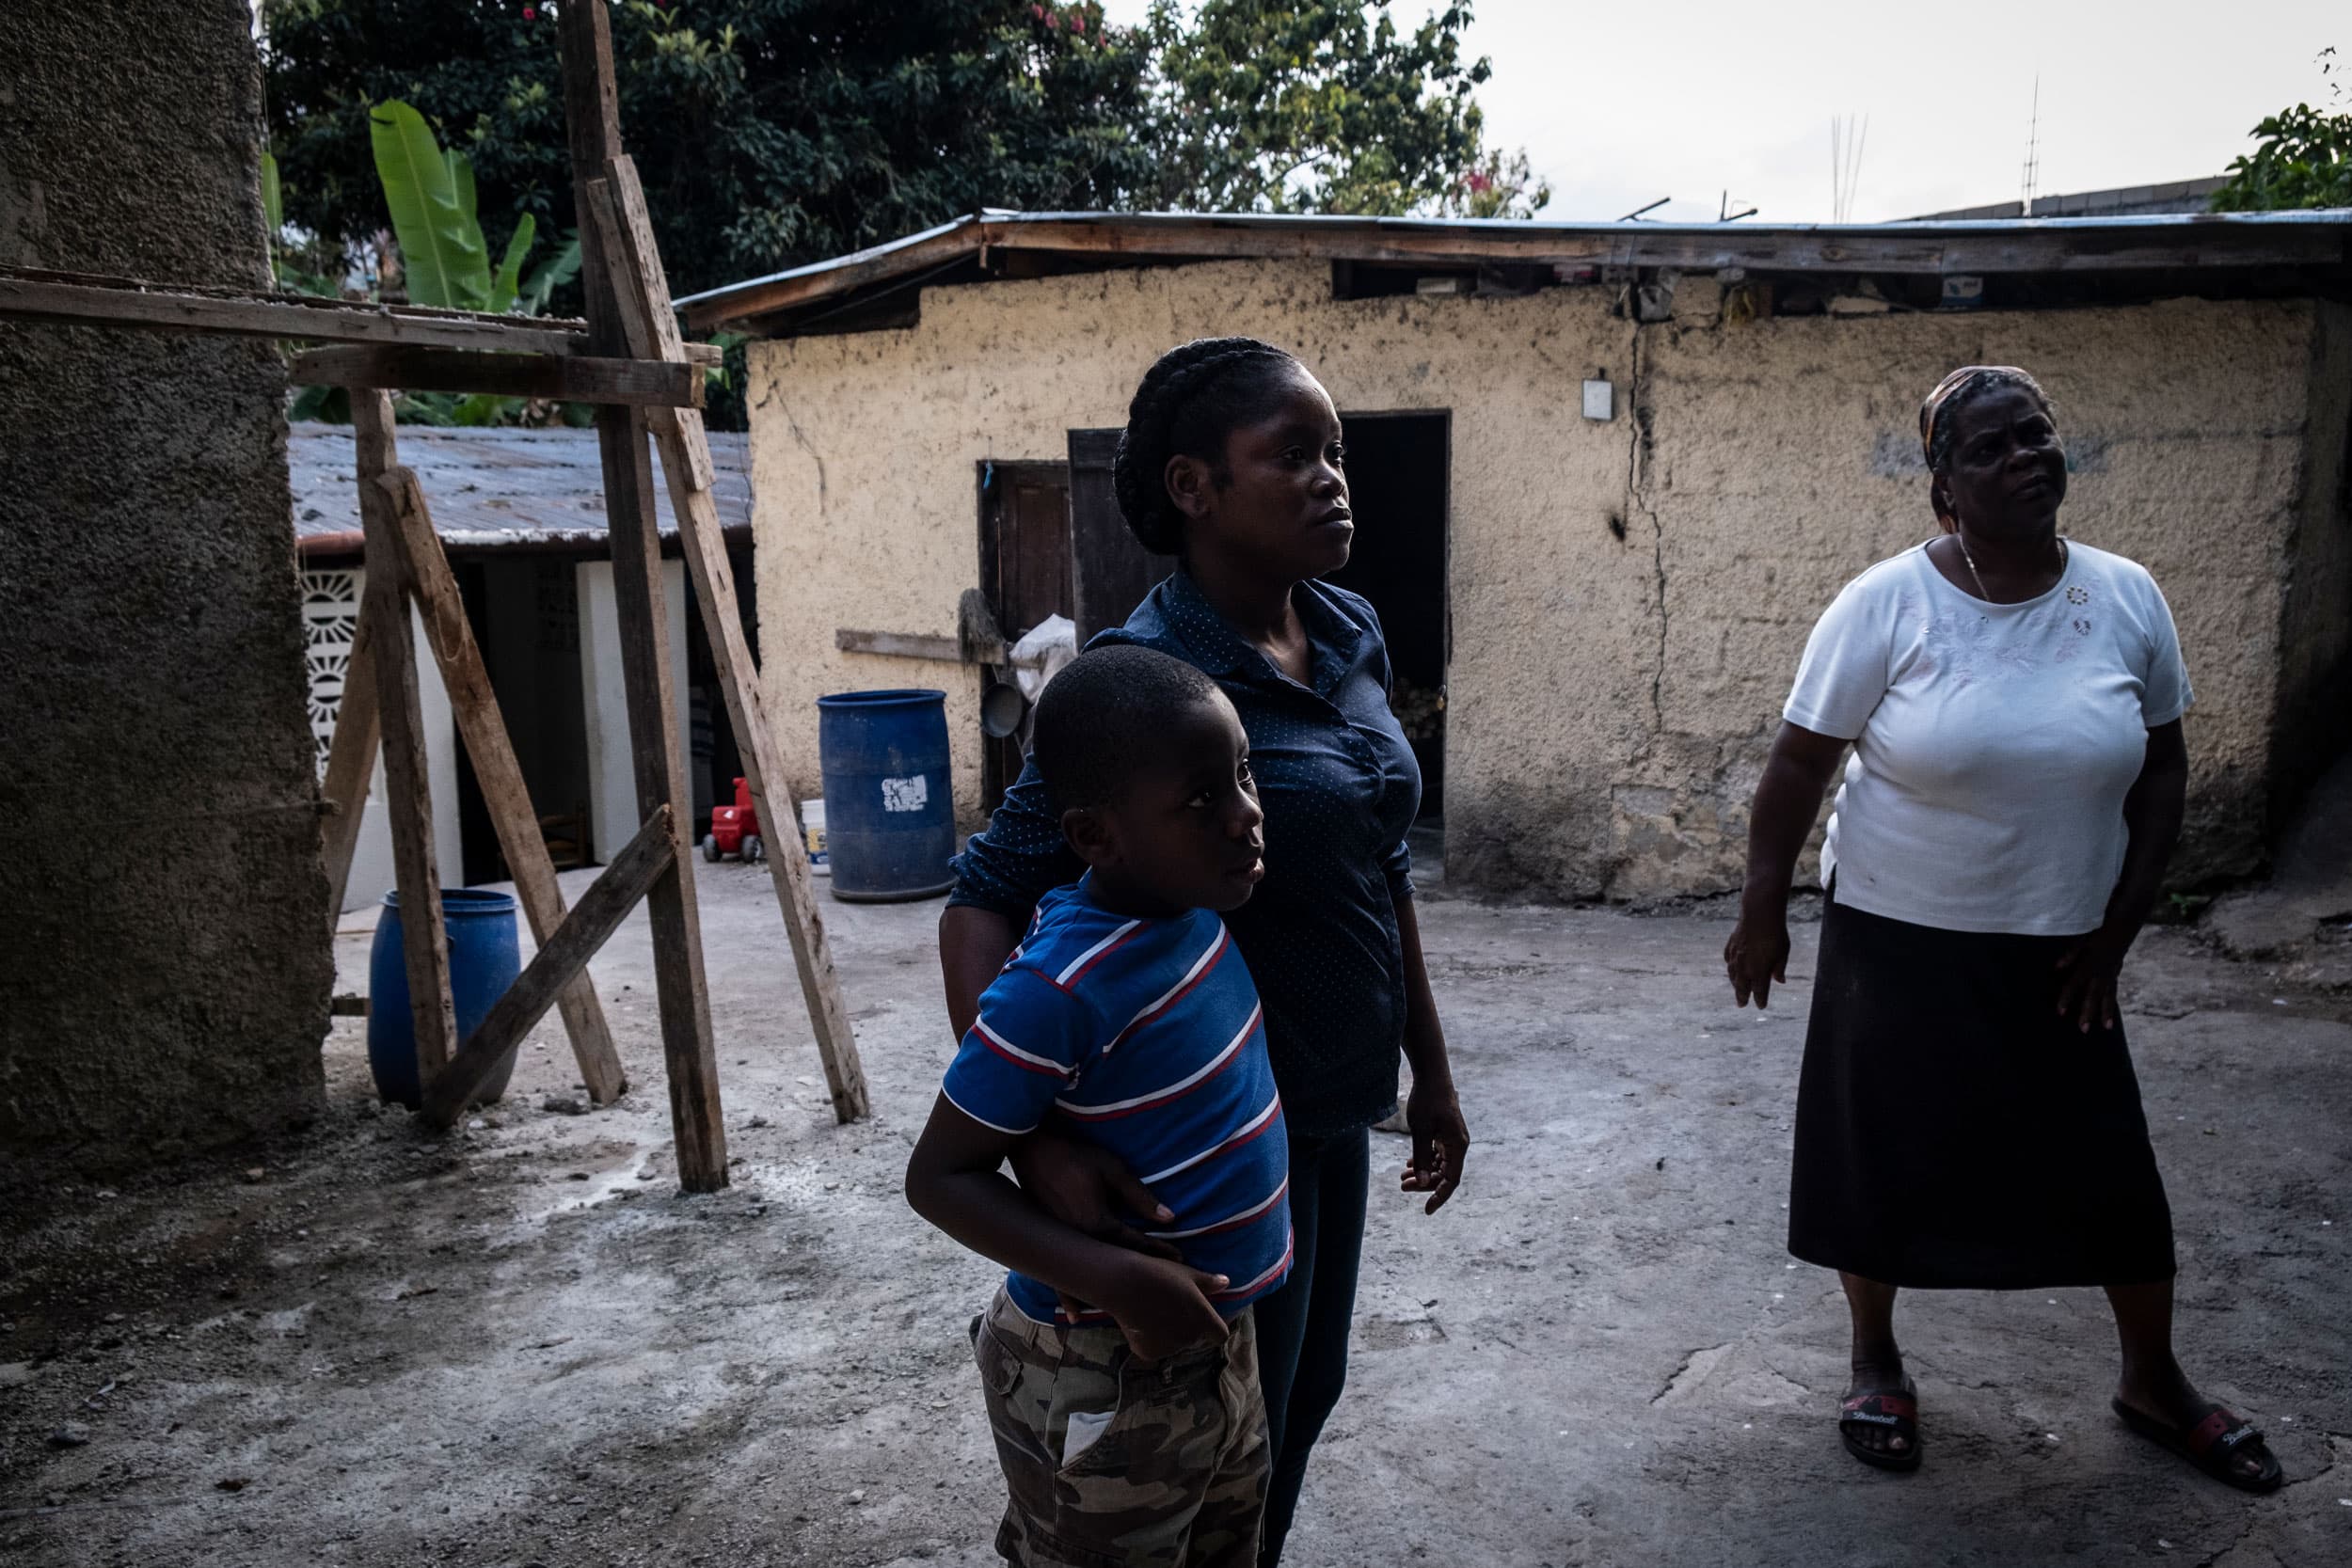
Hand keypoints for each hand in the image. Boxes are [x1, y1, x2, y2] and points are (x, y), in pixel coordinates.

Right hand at [1007, 1133, 1179, 1316]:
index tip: (1181, 1260)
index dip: (1159, 1251)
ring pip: (1091, 1277)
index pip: (1136, 1245)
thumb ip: (1139, 1196)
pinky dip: (1069, 1296)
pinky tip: (1075, 1315)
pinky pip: (1062, 1276)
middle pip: (1117, 1266)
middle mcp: (1080, 1241)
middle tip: (1166, 1287)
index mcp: (1098, 1223)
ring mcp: (1062, 1245)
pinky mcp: (1049, 1244)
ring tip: (1131, 1308)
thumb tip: (1169, 1218)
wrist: (1031, 1153)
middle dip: (1142, 1275)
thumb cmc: (1074, 1156)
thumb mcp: (1112, 1170)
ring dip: (1111, 1291)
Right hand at [1098, 1254, 1231, 1361]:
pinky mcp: (1149, 1353)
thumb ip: (1209, 1283)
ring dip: (1170, 1335)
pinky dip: (1151, 1340)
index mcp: (1204, 1320)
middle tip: (1172, 1309)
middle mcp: (1190, 1338)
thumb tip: (1226, 1283)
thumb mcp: (1188, 1274)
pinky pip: (1155, 1349)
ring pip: (1175, 1344)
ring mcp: (1169, 1348)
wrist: (1125, 1284)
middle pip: (1196, 1338)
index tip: (1205, 1318)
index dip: (1214, 1327)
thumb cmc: (1160, 1275)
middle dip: (1189, 1327)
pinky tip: (1142, 1323)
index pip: (1220, 1334)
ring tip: (1155, 1313)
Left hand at [1399, 1073, 1468, 1214]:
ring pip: (1439, 1165)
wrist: (1431, 1076)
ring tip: (1402, 1177)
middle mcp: (1458, 1145)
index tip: (1427, 1210)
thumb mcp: (1421, 1130)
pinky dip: (1424, 1160)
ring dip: (1423, 1172)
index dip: (1439, 1196)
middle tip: (1402, 1185)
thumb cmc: (1427, 1101)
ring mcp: (1452, 1139)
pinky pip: (1436, 1154)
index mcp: (1458, 1146)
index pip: (1451, 1180)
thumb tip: (1423, 1183)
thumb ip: (1422, 1157)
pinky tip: (1410, 1164)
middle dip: (1425, 1183)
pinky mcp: (1444, 1133)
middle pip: (1444, 1174)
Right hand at [1724, 904, 1789, 1008]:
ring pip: (1733, 974)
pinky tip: (1731, 967)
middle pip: (1742, 986)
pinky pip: (1728, 960)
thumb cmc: (1775, 934)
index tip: (1761, 1006)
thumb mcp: (1783, 953)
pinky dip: (1730, 966)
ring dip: (1735, 983)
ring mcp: (1736, 956)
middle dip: (1742, 996)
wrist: (1759, 914)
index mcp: (1759, 972)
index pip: (1759, 991)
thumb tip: (1780, 981)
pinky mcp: (1731, 945)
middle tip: (1741, 1004)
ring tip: (1736, 988)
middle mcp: (1744, 967)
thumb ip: (1779, 968)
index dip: (1760, 1000)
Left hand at [2054, 923, 2131, 1033]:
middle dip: (2087, 1013)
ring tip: (2106, 1028)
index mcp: (2088, 965)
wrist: (2121, 930)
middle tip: (2083, 1029)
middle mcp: (2100, 973)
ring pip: (2107, 997)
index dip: (2066, 998)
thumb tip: (2056, 967)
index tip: (2059, 1012)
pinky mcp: (2115, 976)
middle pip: (2092, 996)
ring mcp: (2110, 976)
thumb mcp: (2080, 940)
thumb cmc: (2096, 934)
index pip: (2074, 985)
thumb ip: (2069, 954)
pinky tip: (2110, 1016)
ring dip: (2106, 1013)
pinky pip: (2113, 993)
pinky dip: (2111, 1005)